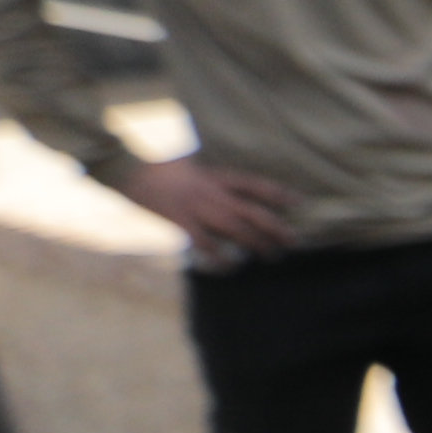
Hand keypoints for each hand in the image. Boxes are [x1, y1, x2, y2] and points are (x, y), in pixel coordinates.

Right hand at [112, 152, 295, 252]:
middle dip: (275, 227)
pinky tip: (230, 265)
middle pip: (252, 211)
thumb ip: (215, 179)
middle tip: (292, 241)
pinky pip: (205, 242)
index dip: (277, 193)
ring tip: (271, 255)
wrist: (132, 168)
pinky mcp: (180, 221)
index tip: (299, 202)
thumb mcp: (194, 167)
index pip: (254, 184)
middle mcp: (212, 192)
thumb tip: (235, 187)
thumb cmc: (163, 170)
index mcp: (216, 177)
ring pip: (235, 228)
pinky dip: (219, 255)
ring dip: (256, 243)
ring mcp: (197, 207)